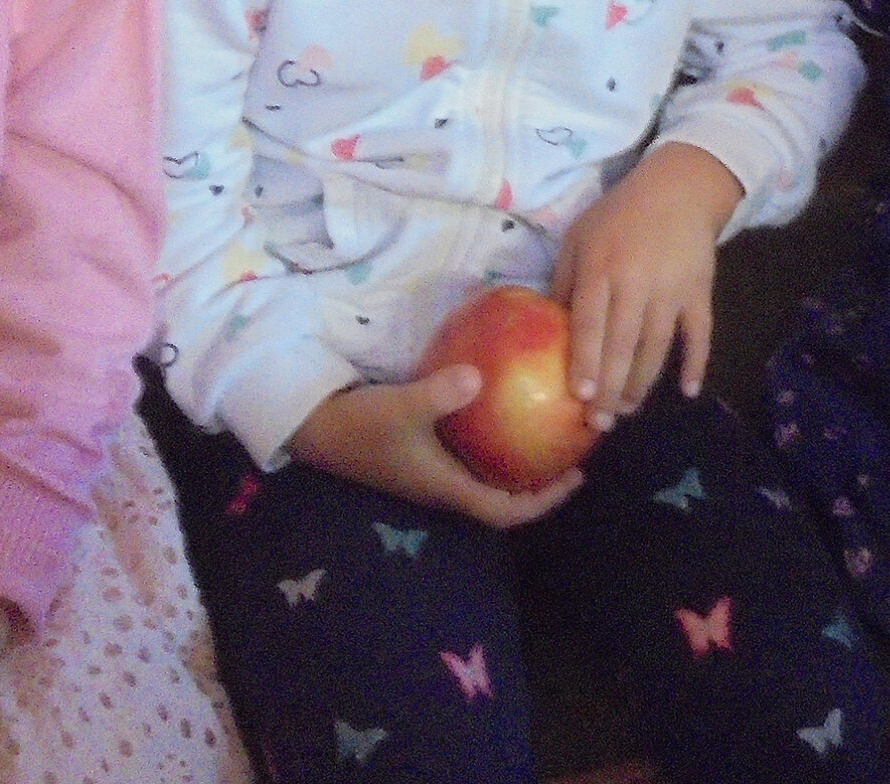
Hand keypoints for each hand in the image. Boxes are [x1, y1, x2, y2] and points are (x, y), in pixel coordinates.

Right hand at [291, 370, 583, 527]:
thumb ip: (440, 394)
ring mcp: (431, 471)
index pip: (505, 511)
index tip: (576, 477)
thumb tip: (479, 377)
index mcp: (446, 488)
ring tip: (544, 430)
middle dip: (538, 481)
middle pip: (502, 497)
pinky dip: (491, 440)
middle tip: (568, 450)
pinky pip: (468, 453)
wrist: (313, 428)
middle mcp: (443, 486)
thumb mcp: (401, 407)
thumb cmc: (359, 425)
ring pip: (485, 476)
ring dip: (515, 462)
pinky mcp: (420, 452)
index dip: (543, 501)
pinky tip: (499, 406)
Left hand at [554, 140, 742, 420]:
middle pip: (623, 344)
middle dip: (611, 388)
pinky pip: (700, 332)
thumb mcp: (579, 237)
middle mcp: (637, 282)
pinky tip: (689, 390)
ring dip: (643, 382)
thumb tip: (549, 327)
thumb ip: (565, 281)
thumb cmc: (618, 215)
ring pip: (658, 346)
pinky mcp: (700, 291)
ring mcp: (672, 289)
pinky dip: (697, 361)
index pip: (591, 322)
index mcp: (602, 267)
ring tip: (627, 410)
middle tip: (600, 423)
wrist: (679, 188)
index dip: (586, 360)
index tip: (579, 396)